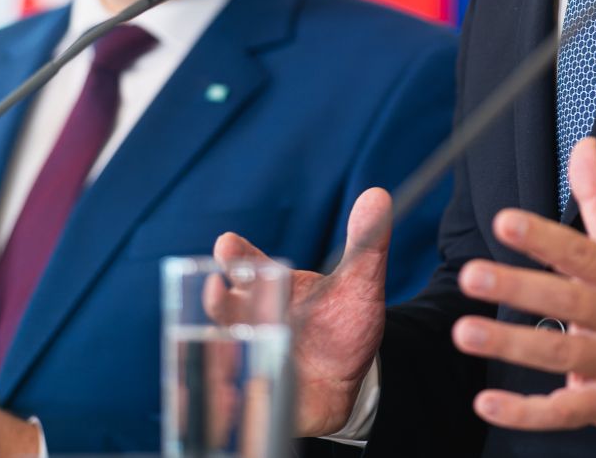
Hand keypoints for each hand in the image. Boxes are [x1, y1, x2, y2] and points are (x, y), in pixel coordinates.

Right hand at [213, 186, 390, 435]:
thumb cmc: (344, 325)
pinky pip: (231, 399)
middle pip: (225, 307)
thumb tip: (378, 196)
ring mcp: (247, 357)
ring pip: (223, 351)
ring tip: (222, 347)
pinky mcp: (252, 397)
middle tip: (217, 291)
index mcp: (267, 285)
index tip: (228, 246)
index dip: (235, 254)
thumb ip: (366, 244)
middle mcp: (249, 320)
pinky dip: (226, 399)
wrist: (346, 383)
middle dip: (219, 300)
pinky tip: (229, 399)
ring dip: (218, 349)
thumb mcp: (360, 284)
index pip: (245, 264)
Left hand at [449, 137, 595, 434]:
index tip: (504, 220)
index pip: (579, 253)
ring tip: (464, 333)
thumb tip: (583, 145)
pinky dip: (526, 413)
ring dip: (510, 346)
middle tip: (471, 275)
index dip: (543, 237)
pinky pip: (562, 412)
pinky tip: (487, 403)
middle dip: (517, 289)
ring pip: (558, 356)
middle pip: (564, 302)